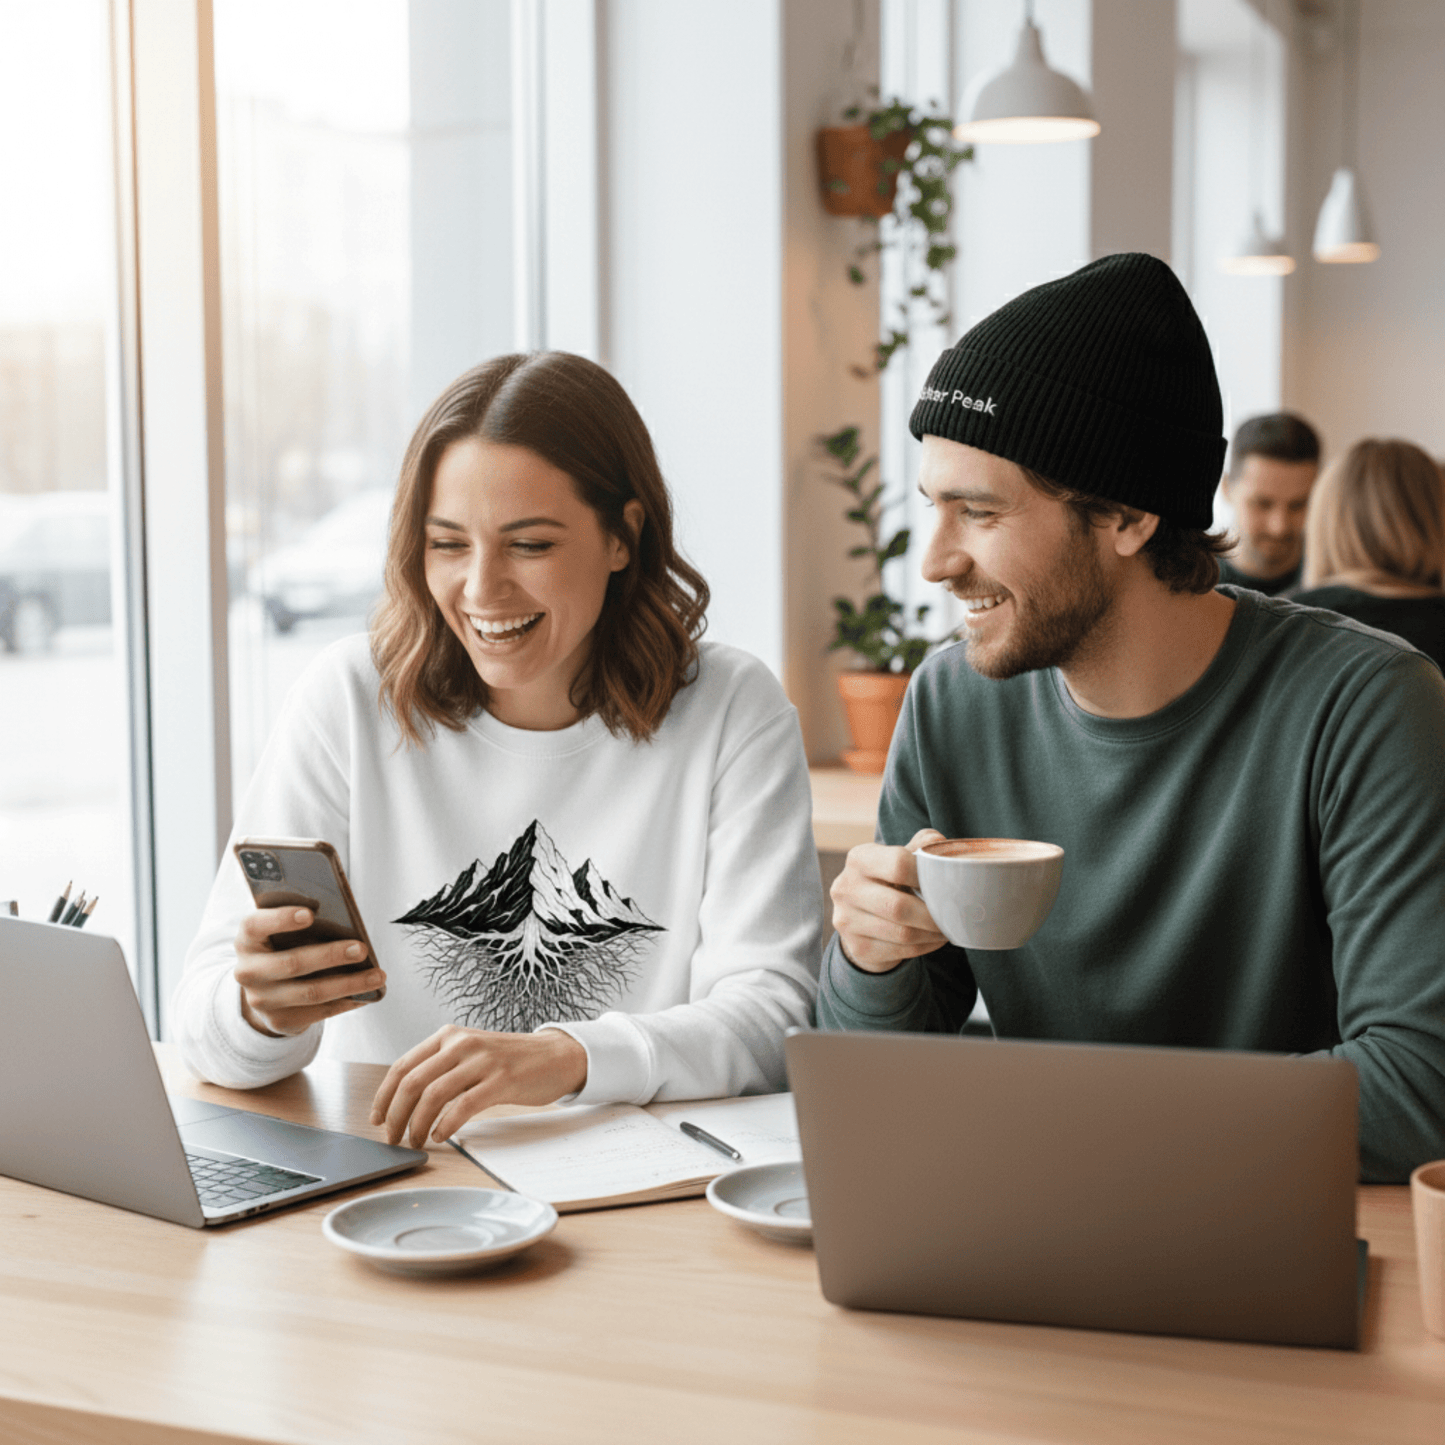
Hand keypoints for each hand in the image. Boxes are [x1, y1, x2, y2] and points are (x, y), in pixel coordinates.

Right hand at [233, 907, 386, 1037]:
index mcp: (247, 939)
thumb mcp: (280, 931)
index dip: (281, 919)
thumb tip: (344, 920)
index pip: (256, 925)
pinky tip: (367, 994)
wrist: (264, 988)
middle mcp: (248, 971)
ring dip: (349, 984)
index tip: (310, 914)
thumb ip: (302, 922)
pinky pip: (319, 1012)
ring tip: (377, 975)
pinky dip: (347, 1001)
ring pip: (311, 992)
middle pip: (292, 963)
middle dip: (330, 955)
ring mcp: (261, 1000)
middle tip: (362, 948)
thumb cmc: (282, 946)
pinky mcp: (279, 1021)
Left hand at [370, 1025, 589, 1147]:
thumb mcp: (470, 1053)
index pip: (402, 1065)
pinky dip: (445, 1125)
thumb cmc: (510, 1061)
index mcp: (449, 1036)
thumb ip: (441, 1067)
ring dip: (417, 1125)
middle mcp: (461, 1043)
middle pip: (412, 1082)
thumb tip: (404, 1102)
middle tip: (393, 1138)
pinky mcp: (501, 1080)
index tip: (376, 1118)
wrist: (556, 1055)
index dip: (384, 1096)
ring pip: (433, 1095)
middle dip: (396, 1115)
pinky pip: (462, 1106)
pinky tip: (441, 1136)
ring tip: (416, 1141)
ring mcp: (482, 1060)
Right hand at [830, 828, 949, 973]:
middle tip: (952, 915)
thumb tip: (944, 848)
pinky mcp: (857, 946)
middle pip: (898, 906)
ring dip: (932, 934)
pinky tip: (933, 939)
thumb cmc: (888, 880)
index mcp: (859, 858)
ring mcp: (847, 920)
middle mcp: (846, 888)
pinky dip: (925, 947)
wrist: (859, 914)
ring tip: (947, 928)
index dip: (927, 875)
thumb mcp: (899, 857)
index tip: (946, 883)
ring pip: (902, 934)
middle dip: (932, 914)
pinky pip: (901, 951)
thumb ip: (921, 846)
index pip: (898, 864)